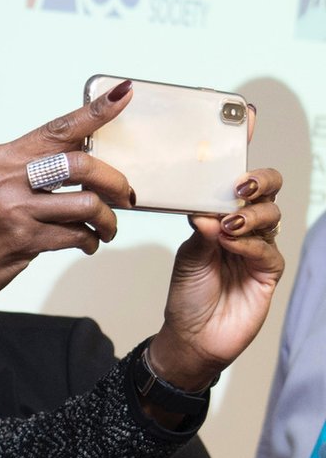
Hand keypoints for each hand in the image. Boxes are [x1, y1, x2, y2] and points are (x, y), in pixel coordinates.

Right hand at [0, 79, 134, 307]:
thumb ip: (31, 169)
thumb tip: (84, 154)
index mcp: (0, 157)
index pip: (57, 128)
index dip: (94, 111)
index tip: (122, 94)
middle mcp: (4, 178)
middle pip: (80, 163)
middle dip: (114, 180)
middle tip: (124, 195)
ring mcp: (13, 209)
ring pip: (86, 203)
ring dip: (108, 219)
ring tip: (106, 228)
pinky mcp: (22, 240)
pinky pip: (77, 235)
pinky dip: (91, 240)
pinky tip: (87, 243)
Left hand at [148, 167, 283, 389]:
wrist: (193, 337)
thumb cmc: (187, 294)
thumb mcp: (188, 255)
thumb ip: (201, 232)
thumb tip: (207, 209)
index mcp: (221, 216)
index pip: (237, 180)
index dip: (244, 151)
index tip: (246, 120)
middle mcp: (244, 227)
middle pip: (267, 190)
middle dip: (258, 180)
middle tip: (239, 186)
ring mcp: (259, 247)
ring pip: (270, 215)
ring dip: (249, 215)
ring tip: (227, 225)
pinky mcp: (269, 271)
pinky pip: (268, 248)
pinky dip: (249, 242)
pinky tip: (232, 243)